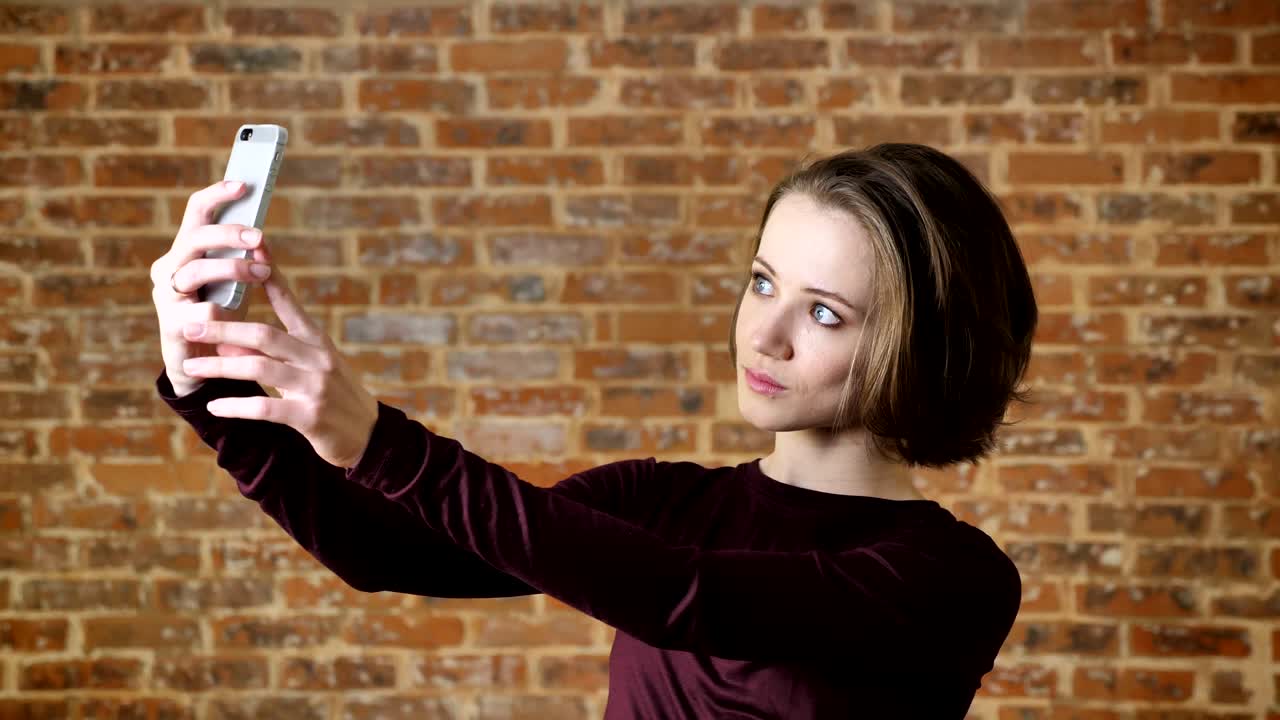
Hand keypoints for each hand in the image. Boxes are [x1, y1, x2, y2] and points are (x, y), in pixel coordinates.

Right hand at [151, 180, 274, 394]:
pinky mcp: (172, 325)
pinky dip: (226, 311)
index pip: (196, 213)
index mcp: (184, 251)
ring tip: (262, 275)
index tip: (244, 185)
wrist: (202, 364)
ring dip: (232, 270)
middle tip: (258, 237)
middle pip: (194, 238)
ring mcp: (167, 297)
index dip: (217, 195)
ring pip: (195, 272)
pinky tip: (239, 317)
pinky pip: (203, 311)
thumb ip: (241, 258)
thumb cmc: (222, 314)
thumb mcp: (233, 282)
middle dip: (228, 234)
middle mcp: (169, 269)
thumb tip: (263, 234)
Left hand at [178, 259, 379, 468]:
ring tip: (191, 367)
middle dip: (222, 328)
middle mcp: (317, 357)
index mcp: (317, 341)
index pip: (288, 301)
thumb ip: (273, 354)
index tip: (251, 246)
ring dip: (220, 366)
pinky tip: (215, 406)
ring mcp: (315, 386)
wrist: (371, 436)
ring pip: (259, 367)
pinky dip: (237, 406)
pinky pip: (265, 407)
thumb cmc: (334, 397)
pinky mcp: (310, 416)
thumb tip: (228, 344)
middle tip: (189, 325)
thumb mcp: (311, 367)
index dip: (269, 273)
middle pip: (263, 334)